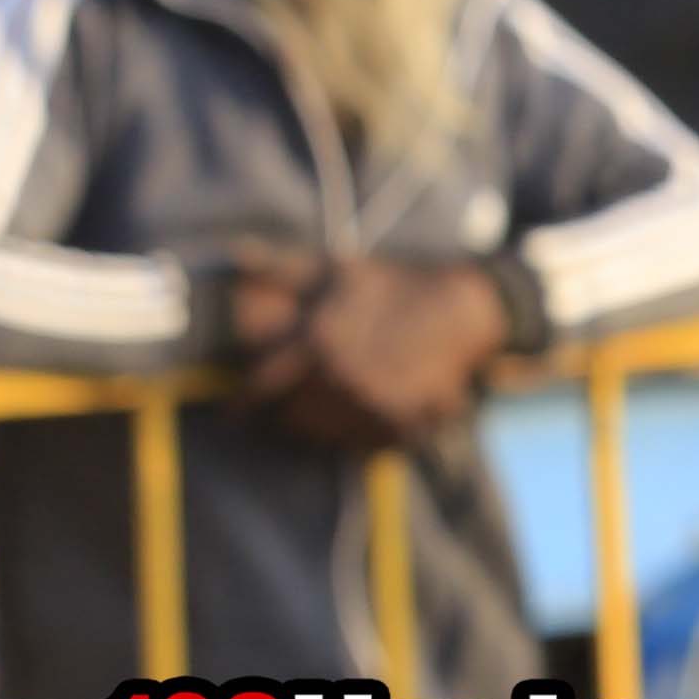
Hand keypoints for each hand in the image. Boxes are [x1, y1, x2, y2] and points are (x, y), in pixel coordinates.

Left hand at [238, 257, 509, 449]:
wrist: (463, 309)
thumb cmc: (391, 286)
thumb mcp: (335, 268)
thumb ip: (281, 267)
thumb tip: (237, 255)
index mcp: (316, 340)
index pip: (261, 386)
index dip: (243, 403)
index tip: (235, 413)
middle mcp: (340, 377)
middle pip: (292, 418)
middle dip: (285, 415)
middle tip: (285, 412)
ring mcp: (373, 403)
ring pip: (327, 434)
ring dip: (320, 427)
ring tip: (326, 414)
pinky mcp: (403, 422)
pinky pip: (366, 443)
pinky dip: (359, 435)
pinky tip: (362, 417)